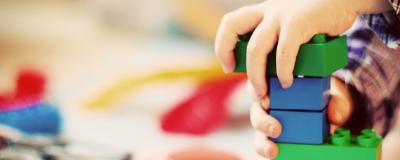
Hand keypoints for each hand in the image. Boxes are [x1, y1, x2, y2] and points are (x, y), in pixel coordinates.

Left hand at [215, 0, 390, 102]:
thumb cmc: (318, 18)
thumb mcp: (290, 24)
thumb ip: (277, 40)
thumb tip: (269, 70)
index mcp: (263, 12)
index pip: (230, 23)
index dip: (223, 44)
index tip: (229, 66)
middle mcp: (268, 10)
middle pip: (232, 26)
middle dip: (227, 54)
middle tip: (236, 74)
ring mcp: (282, 15)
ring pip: (256, 47)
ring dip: (256, 75)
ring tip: (264, 92)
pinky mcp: (300, 22)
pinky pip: (284, 51)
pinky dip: (284, 70)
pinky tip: (287, 81)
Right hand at [249, 77, 353, 158]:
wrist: (332, 112)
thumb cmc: (327, 98)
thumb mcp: (335, 95)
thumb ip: (338, 102)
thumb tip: (334, 116)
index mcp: (277, 86)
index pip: (259, 85)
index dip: (257, 92)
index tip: (268, 102)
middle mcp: (269, 104)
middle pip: (256, 111)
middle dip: (261, 121)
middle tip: (276, 129)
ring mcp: (269, 122)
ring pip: (257, 131)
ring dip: (262, 142)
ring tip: (272, 150)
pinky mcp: (273, 139)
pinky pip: (264, 144)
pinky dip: (266, 150)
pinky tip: (274, 153)